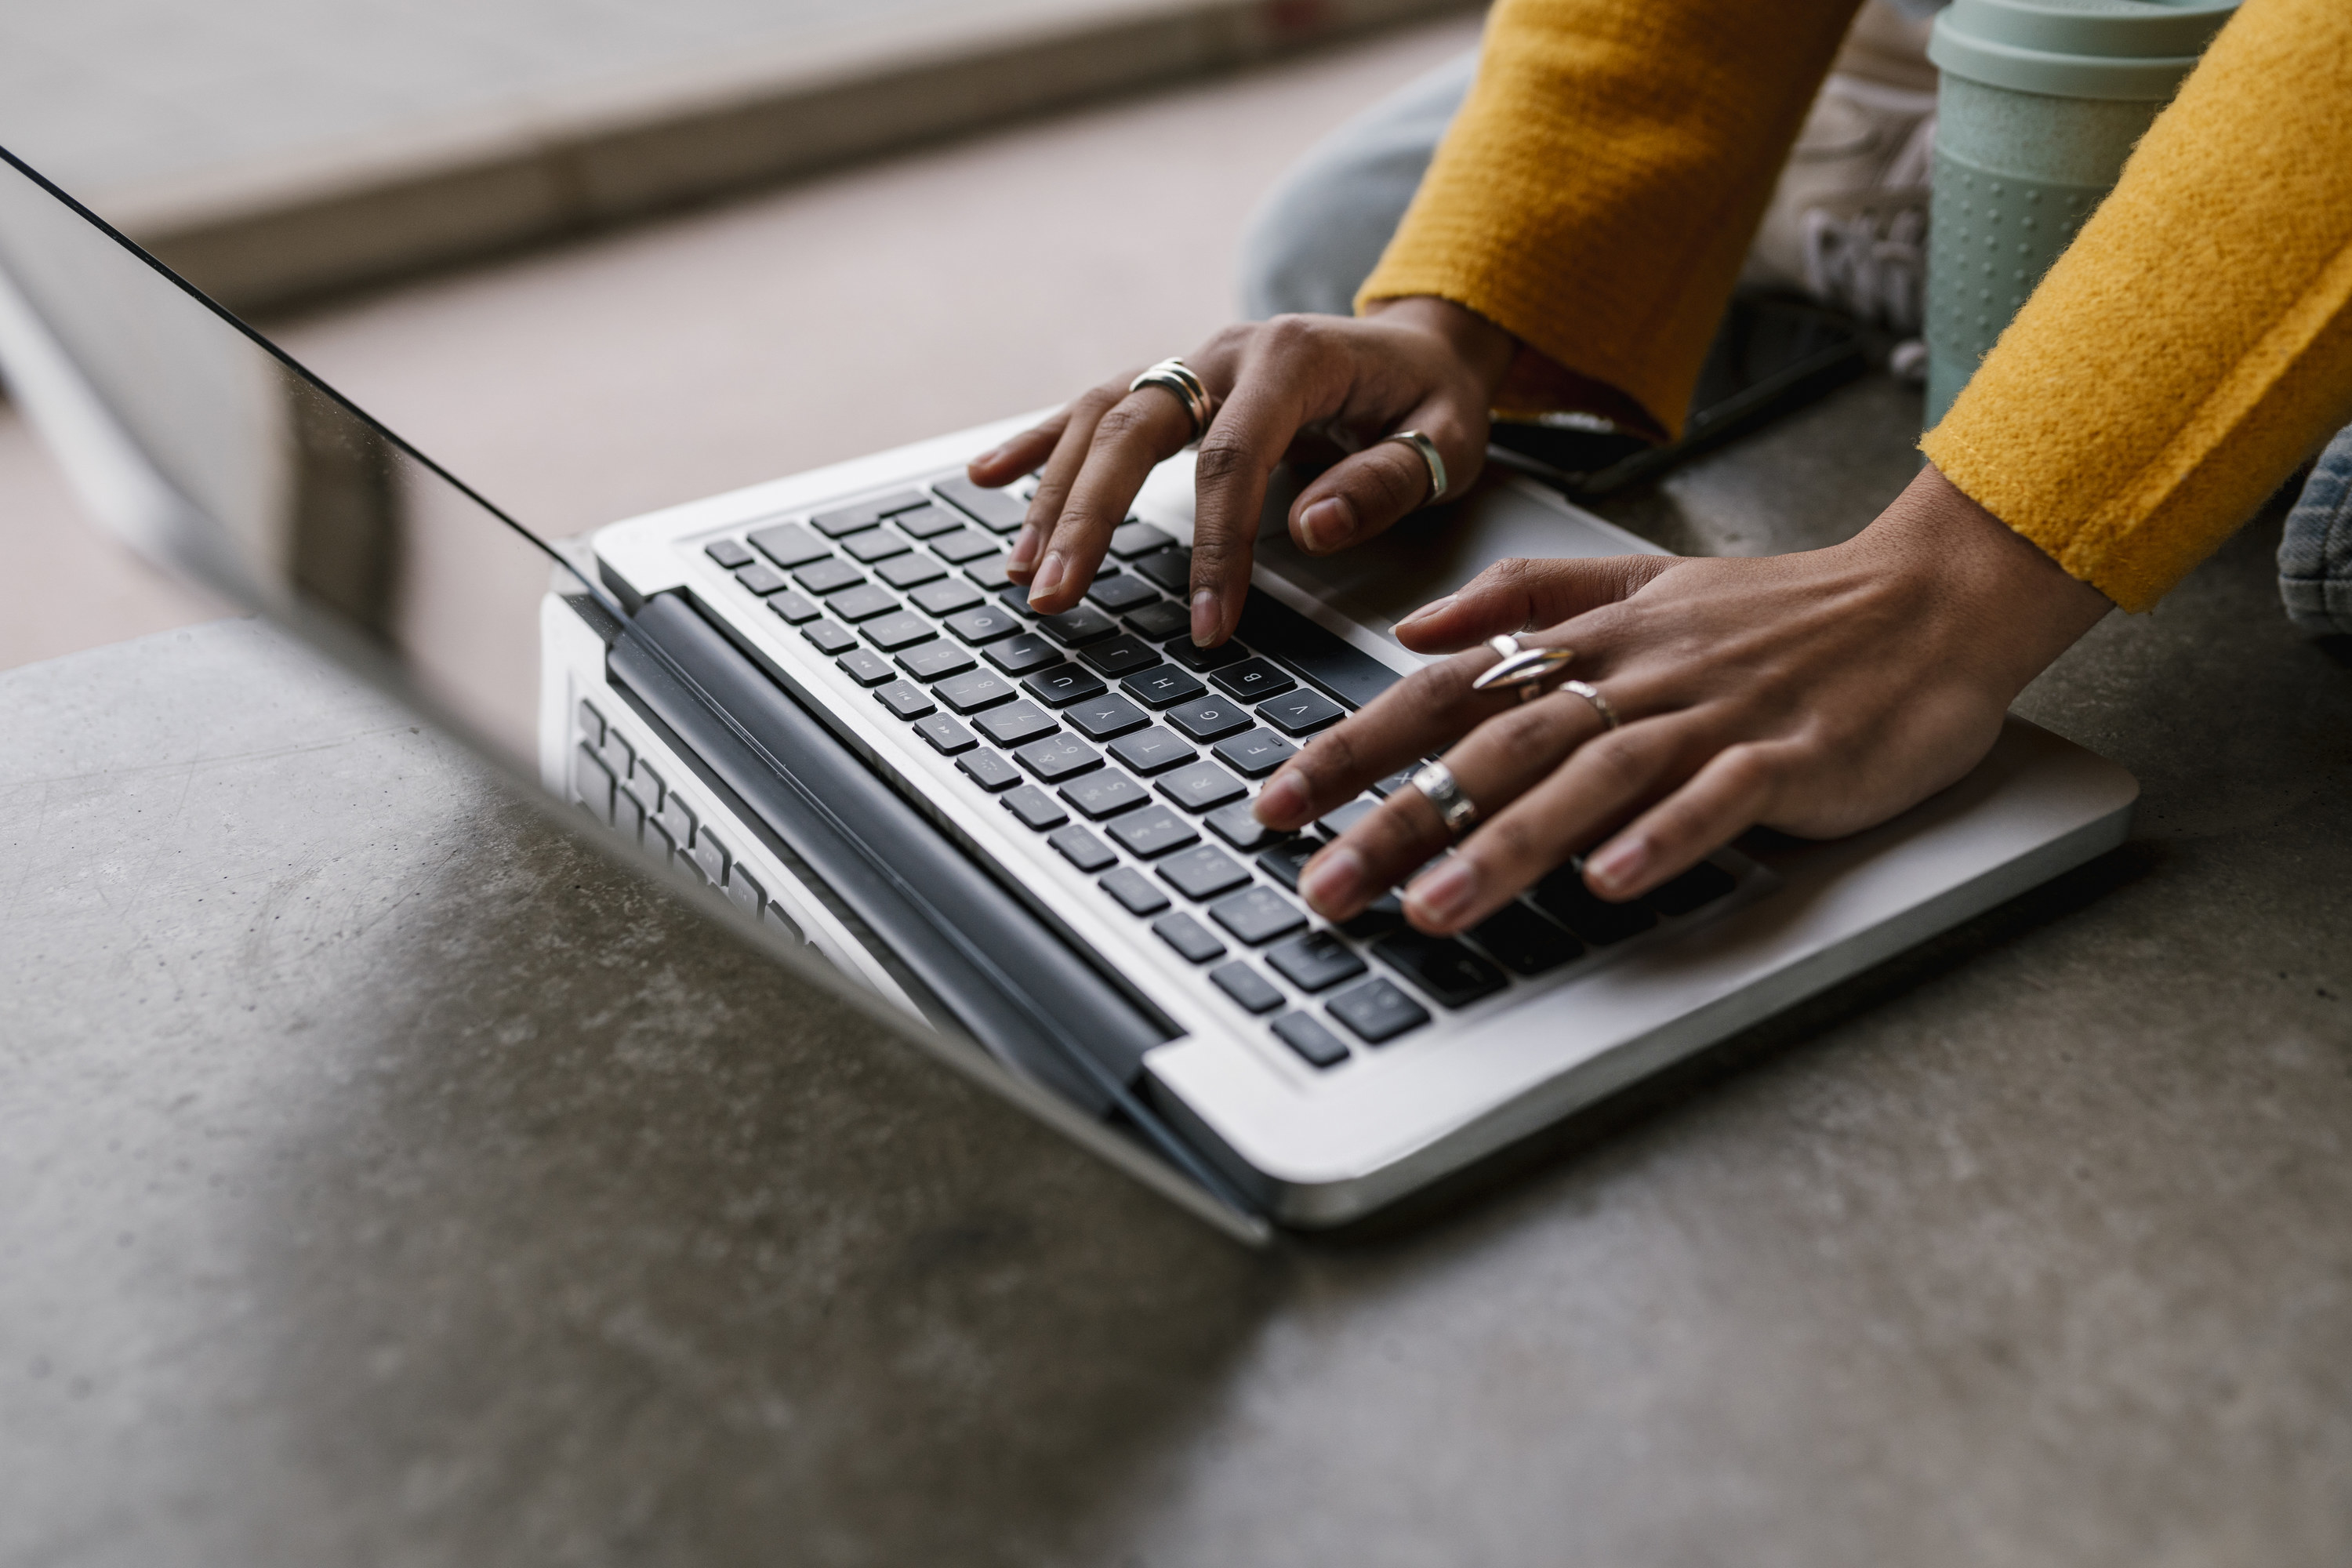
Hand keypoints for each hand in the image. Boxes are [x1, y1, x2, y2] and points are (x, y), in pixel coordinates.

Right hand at [962, 298, 1515, 644]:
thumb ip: (1387, 482)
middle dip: (1089, 516)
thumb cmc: (1433, 401)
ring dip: (1053, 495)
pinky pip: (1092, 407)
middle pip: (1137, 428)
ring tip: (1023, 571)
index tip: (1205, 622)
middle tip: (1057, 594)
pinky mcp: (1171, 380)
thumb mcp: (1448, 440)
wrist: (1421, 344)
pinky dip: (1038, 443)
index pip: (1234, 457)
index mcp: (1294, 359)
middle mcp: (1228, 350)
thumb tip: (1309, 528)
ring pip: (1102, 419)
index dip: (1214, 545)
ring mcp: (1191, 360)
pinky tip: (987, 480)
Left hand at [1251, 465, 2115, 934]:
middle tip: (1323, 883)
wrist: (1930, 600)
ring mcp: (1716, 716)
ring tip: (1432, 906)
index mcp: (1598, 639)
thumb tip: (1416, 629)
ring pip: (1592, 777)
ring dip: (1507, 844)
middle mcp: (1642, 674)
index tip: (1280, 801)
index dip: (1359, 745)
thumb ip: (1528, 601)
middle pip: (1499, 745)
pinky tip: (1609, 884)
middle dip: (1403, 816)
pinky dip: (1663, 839)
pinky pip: (1719, 801)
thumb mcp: (1643, 581)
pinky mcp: (1791, 757)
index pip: (1452, 691)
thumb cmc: (1782, 612)